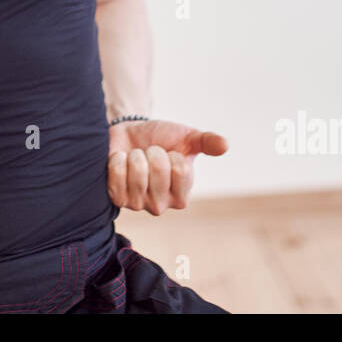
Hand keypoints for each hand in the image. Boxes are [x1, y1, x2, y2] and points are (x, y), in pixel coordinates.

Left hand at [107, 120, 228, 214]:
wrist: (130, 136)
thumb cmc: (160, 140)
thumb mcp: (187, 138)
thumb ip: (207, 142)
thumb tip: (225, 145)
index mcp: (182, 196)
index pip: (181, 170)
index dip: (172, 154)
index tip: (168, 154)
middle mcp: (160, 206)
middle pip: (158, 170)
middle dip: (152, 151)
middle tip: (149, 154)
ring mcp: (137, 204)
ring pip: (137, 172)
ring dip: (134, 155)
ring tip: (135, 157)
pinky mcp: (116, 199)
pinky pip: (117, 176)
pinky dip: (117, 160)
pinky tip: (121, 162)